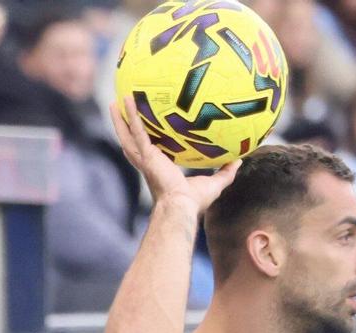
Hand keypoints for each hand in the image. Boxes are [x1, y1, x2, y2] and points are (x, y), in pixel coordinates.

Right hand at [108, 99, 240, 211]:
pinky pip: (138, 131)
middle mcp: (147, 162)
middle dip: (124, 126)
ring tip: (116, 101)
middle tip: (120, 109)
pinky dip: (131, 116)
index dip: (144, 139)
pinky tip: (128, 102)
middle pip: (131, 140)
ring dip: (120, 118)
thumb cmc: (193, 202)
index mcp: (159, 168)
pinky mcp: (147, 156)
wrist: (181, 207)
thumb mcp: (214, 183)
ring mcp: (145, 159)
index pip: (148, 150)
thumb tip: (240, 160)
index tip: (142, 127)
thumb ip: (226, 171)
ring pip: (128, 135)